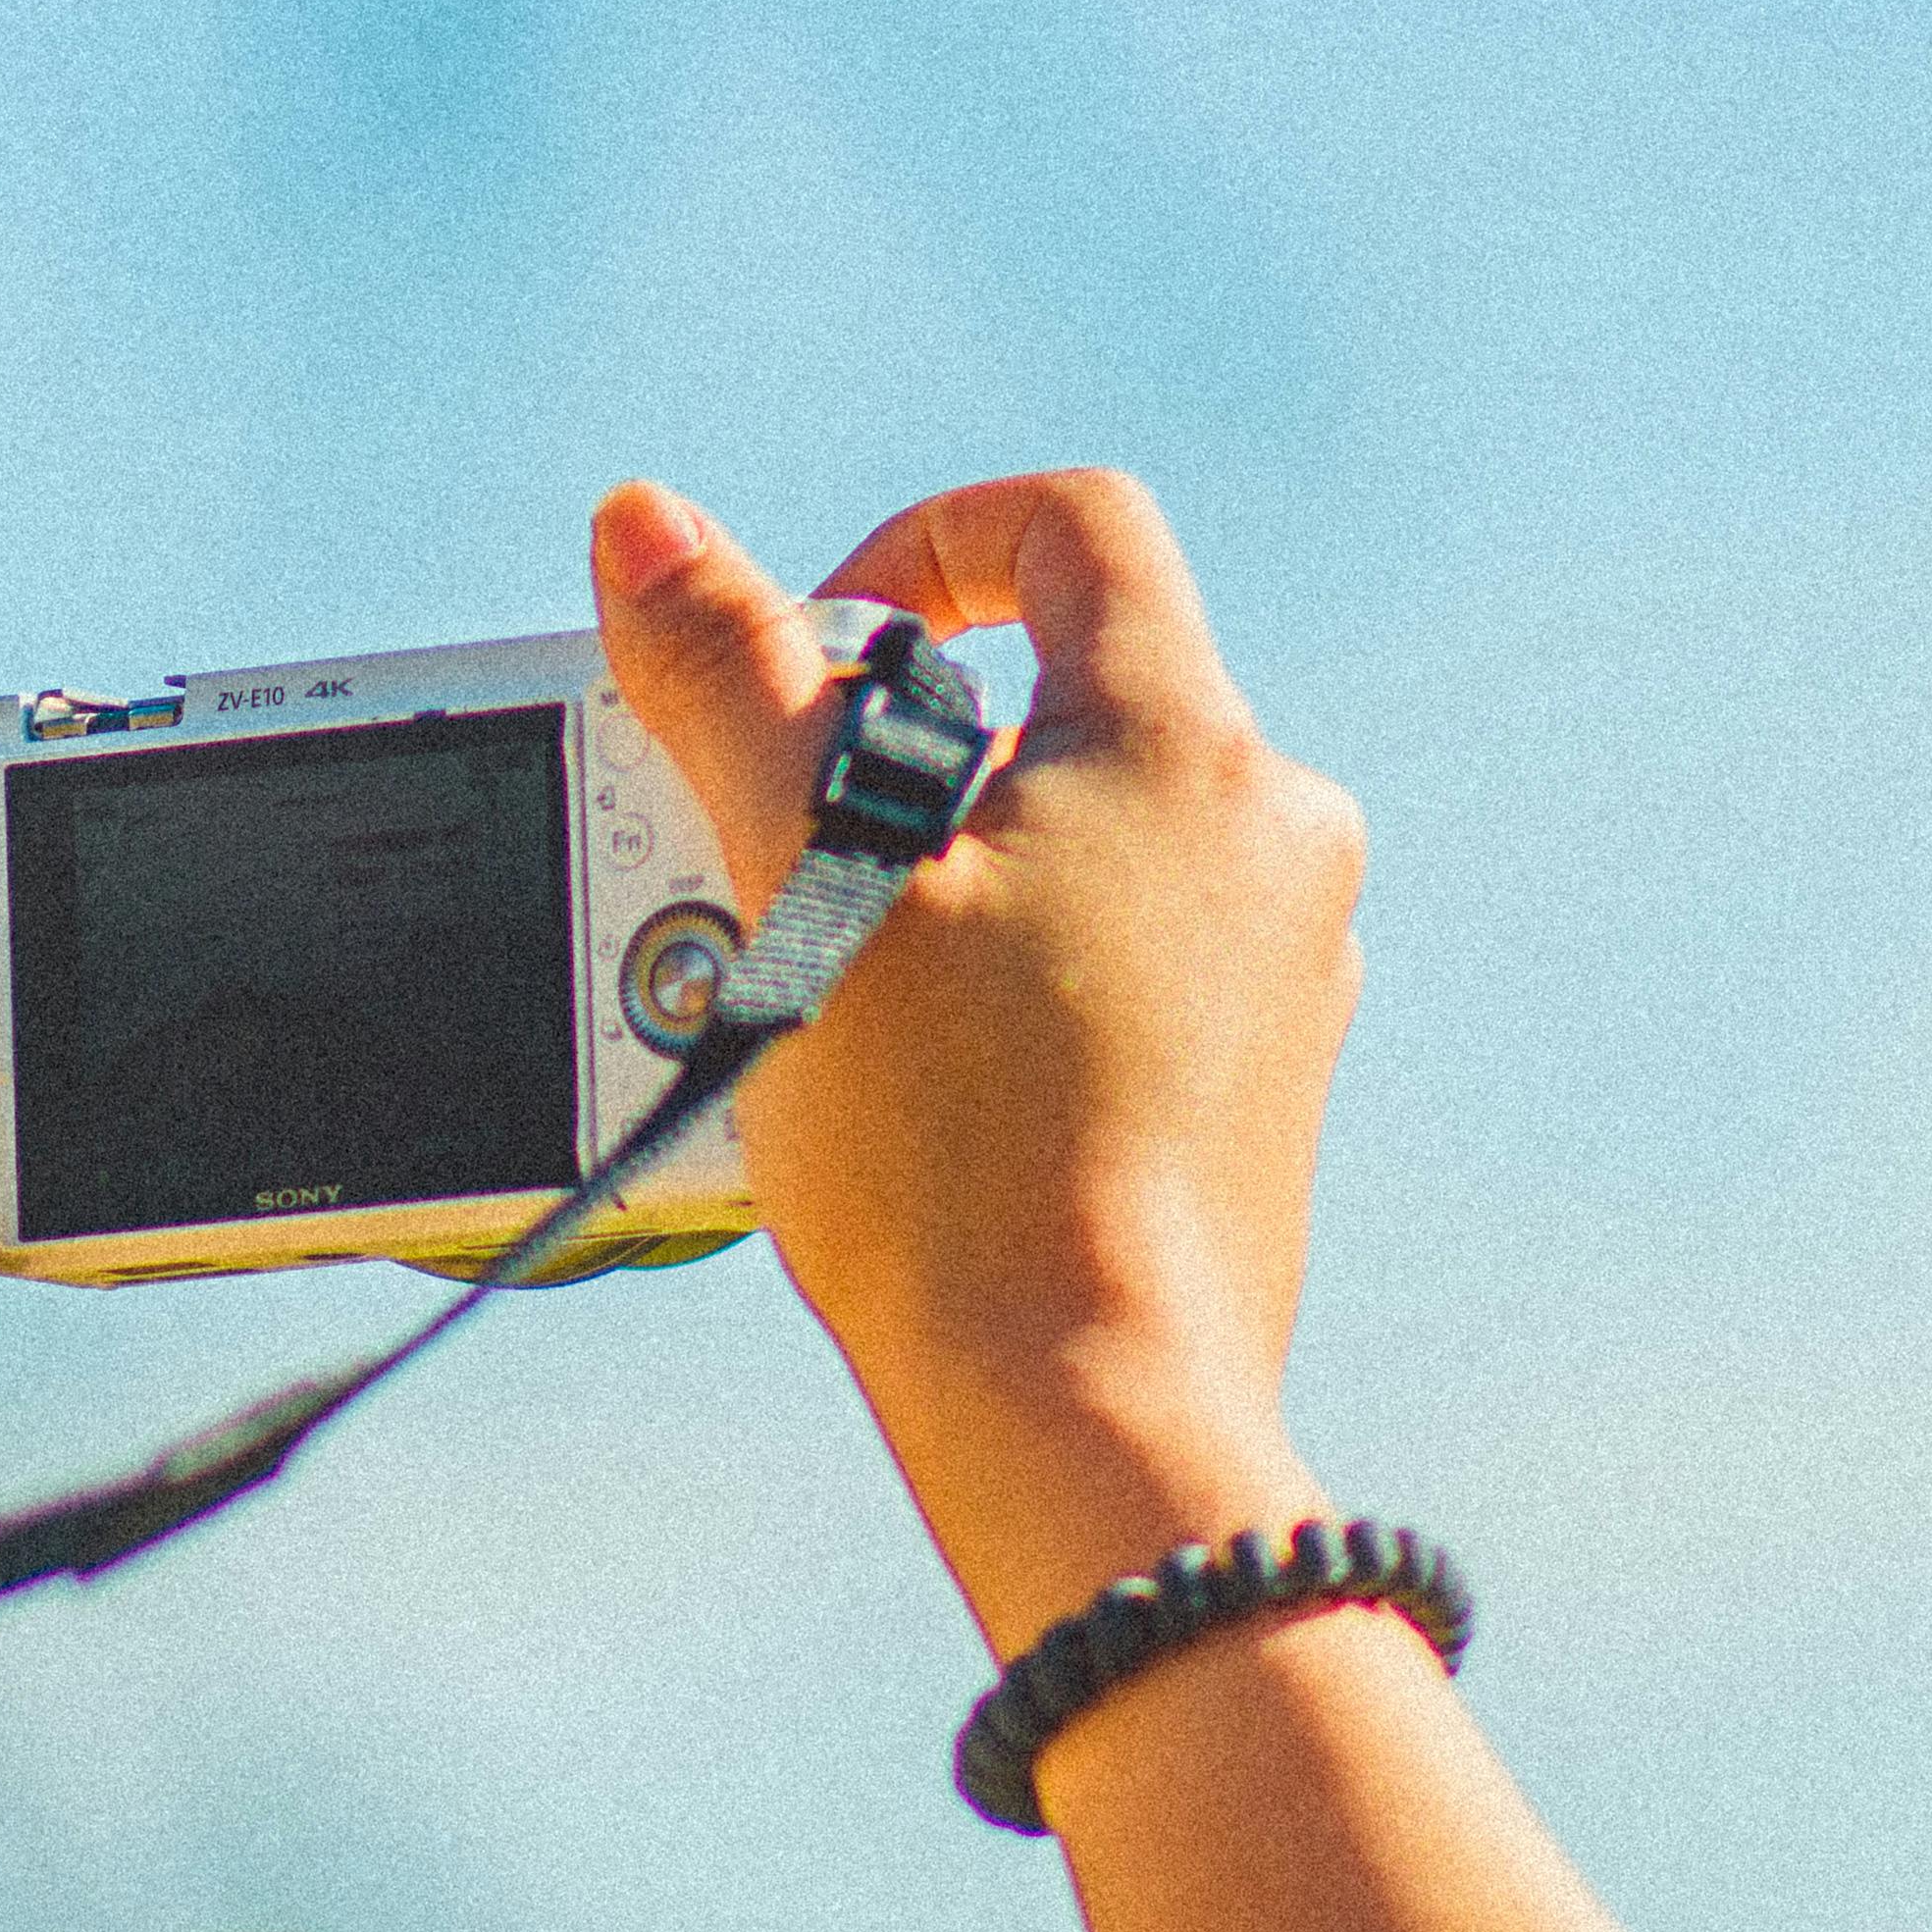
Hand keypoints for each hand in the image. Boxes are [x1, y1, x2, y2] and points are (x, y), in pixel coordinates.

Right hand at [590, 470, 1368, 1653]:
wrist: (1088, 1410)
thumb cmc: (952, 1153)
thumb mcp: (807, 877)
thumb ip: (727, 675)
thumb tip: (644, 522)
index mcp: (1185, 749)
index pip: (1071, 530)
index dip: (926, 541)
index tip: (822, 643)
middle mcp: (1270, 838)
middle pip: (1059, 702)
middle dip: (895, 756)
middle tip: (774, 863)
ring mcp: (1287, 971)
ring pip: (1082, 844)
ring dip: (941, 880)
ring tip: (824, 1001)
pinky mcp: (1261, 1089)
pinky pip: (1116, 968)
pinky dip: (1004, 983)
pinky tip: (910, 1091)